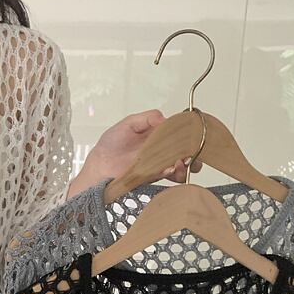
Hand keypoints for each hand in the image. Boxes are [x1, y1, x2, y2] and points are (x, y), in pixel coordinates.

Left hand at [67, 109, 202, 198]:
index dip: (190, 132)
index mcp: (158, 133)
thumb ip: (147, 118)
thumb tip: (165, 118)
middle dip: (193, 151)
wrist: (100, 165)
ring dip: (186, 164)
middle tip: (191, 152)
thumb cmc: (111, 144)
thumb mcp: (128, 123)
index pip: (180, 130)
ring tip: (182, 163)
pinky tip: (171, 170)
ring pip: (180, 163)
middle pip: (185, 148)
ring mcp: (159, 163)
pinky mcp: (154, 176)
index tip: (194, 134)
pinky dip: (174, 173)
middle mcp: (161, 148)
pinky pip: (169, 175)